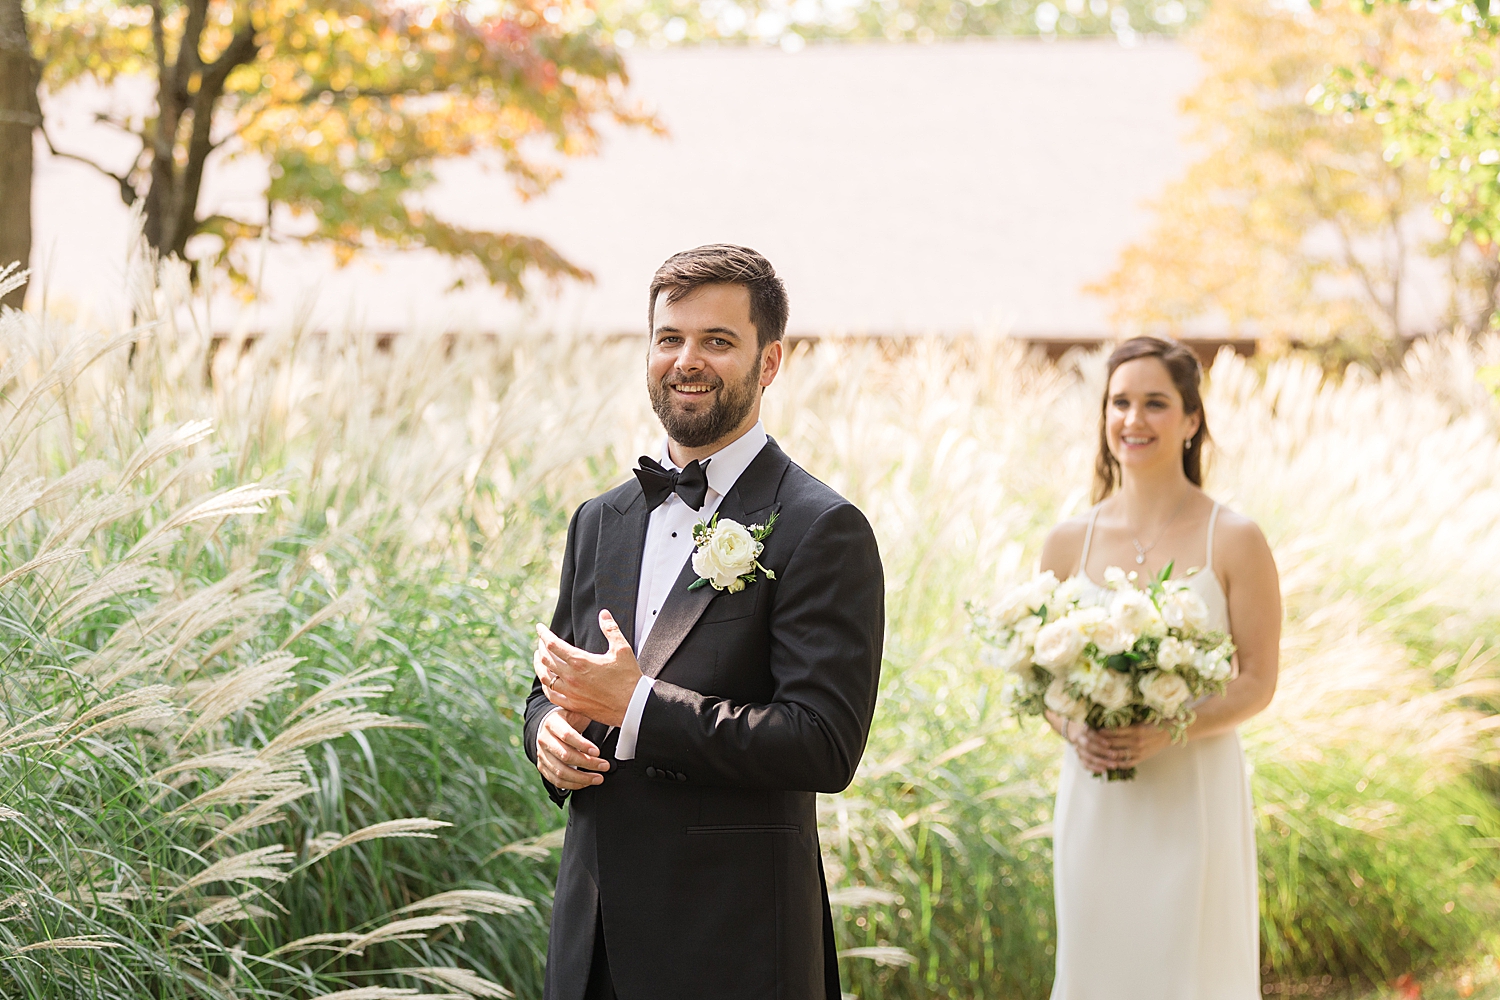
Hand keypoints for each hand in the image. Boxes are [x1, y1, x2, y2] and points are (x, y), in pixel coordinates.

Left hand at [534, 610, 641, 727]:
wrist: (634, 706)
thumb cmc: (629, 679)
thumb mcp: (622, 650)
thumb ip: (610, 629)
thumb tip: (604, 614)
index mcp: (581, 661)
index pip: (553, 644)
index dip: (543, 634)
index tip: (540, 627)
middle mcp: (571, 677)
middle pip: (545, 659)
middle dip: (540, 647)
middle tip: (541, 641)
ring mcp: (570, 693)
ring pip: (545, 678)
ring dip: (538, 665)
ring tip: (538, 658)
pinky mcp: (574, 705)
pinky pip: (551, 695)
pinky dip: (545, 686)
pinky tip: (546, 682)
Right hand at [535, 707, 609, 789]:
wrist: (550, 725)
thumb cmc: (568, 718)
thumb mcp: (576, 710)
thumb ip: (588, 712)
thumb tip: (609, 716)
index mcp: (552, 722)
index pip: (567, 735)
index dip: (583, 745)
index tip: (598, 752)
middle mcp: (544, 739)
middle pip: (565, 756)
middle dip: (588, 763)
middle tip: (604, 766)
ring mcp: (541, 754)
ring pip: (560, 772)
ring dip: (582, 778)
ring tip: (598, 778)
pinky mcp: (542, 766)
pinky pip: (556, 780)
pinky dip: (573, 785)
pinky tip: (586, 783)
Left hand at [1073, 723, 1173, 773]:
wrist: (1168, 733)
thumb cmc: (1153, 722)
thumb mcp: (1141, 718)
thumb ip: (1128, 720)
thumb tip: (1110, 715)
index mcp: (1137, 729)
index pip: (1115, 731)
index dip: (1103, 731)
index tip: (1094, 729)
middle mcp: (1137, 742)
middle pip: (1114, 743)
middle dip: (1101, 742)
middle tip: (1091, 739)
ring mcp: (1139, 752)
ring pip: (1117, 754)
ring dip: (1105, 753)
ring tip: (1095, 750)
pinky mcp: (1141, 758)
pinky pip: (1126, 763)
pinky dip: (1116, 763)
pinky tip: (1107, 760)